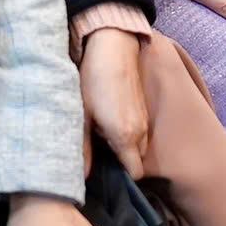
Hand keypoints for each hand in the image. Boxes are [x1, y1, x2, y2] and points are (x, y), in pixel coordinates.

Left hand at [77, 27, 150, 177]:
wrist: (113, 48)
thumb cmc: (94, 81)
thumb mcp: (82, 116)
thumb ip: (83, 149)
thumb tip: (81, 176)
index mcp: (125, 138)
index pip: (136, 173)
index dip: (122, 178)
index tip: (104, 174)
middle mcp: (140, 132)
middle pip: (137, 161)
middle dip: (122, 163)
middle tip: (99, 156)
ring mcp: (144, 120)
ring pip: (139, 146)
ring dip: (125, 148)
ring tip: (102, 138)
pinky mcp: (143, 109)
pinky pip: (139, 132)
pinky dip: (128, 134)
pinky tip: (109, 121)